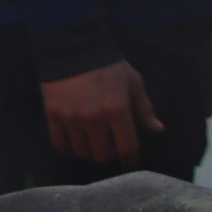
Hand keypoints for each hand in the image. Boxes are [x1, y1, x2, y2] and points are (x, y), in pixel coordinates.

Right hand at [40, 59, 162, 167]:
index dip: (130, 159)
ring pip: (81, 151)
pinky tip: (73, 144)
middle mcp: (94, 119)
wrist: (72, 49)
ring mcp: (72, 119)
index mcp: (118, 110)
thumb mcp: (133, 83)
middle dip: (108, 155)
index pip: (127, 147)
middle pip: (102, 154)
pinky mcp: (54, 116)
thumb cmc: (108, 66)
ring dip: (88, 152)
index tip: (129, 162)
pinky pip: (59, 144)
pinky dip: (67, 149)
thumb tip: (158, 130)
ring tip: (91, 144)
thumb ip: (144, 109)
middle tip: (110, 149)